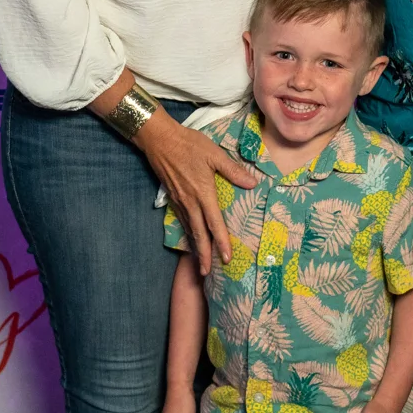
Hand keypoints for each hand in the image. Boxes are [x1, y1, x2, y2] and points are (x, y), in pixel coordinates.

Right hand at [136, 108, 257, 274]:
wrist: (160, 140)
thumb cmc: (189, 144)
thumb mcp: (214, 154)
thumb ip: (233, 170)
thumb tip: (253, 184)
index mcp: (203, 193)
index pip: (214, 223)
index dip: (221, 242)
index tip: (226, 258)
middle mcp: (190, 202)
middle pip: (199, 234)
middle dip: (204, 254)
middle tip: (208, 273)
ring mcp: (180, 201)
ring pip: (190, 229)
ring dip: (196, 247)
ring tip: (201, 262)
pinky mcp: (173, 197)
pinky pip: (183, 220)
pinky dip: (189, 233)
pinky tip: (192, 237)